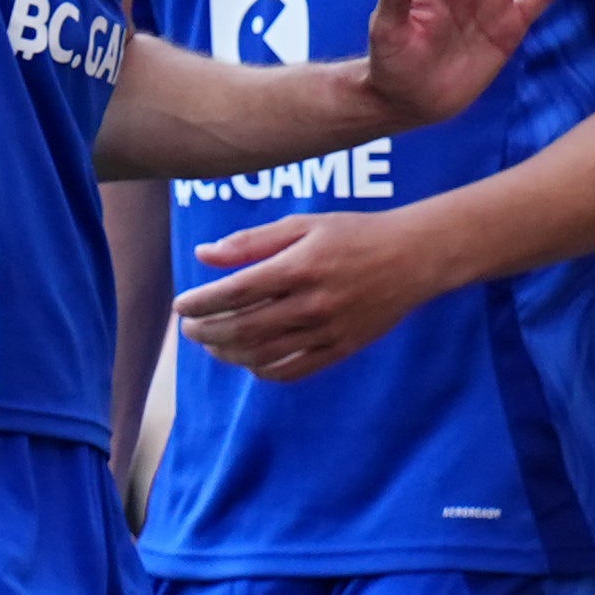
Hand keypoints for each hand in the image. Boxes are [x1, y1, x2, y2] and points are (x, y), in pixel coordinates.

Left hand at [177, 206, 442, 380]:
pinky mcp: (340, 348)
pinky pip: (292, 370)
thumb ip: (252, 241)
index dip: (200, 302)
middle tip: (188, 329)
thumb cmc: (354, 234)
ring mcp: (327, 330)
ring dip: (227, 354)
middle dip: (206, 332)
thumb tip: (205, 255)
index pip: (234, 292)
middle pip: (242, 329)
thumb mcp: (303, 225)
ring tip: (212, 345)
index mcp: (299, 267)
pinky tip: (248, 359)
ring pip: (262, 355)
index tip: (181, 306)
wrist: (412, 258)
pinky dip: (262, 370)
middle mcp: (312, 303)